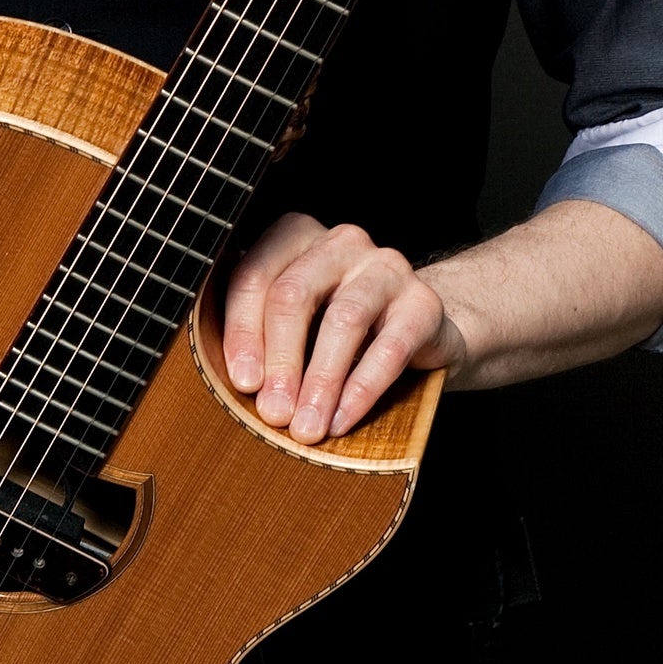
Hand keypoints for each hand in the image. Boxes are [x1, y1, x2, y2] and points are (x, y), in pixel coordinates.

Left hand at [219, 213, 463, 441]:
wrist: (418, 332)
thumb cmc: (336, 331)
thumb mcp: (293, 326)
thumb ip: (259, 341)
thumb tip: (239, 387)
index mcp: (297, 237)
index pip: (256, 276)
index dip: (243, 332)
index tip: (243, 383)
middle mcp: (341, 242)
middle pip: (295, 293)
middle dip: (280, 359)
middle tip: (273, 412)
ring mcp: (386, 268)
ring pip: (343, 319)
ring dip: (320, 380)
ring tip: (307, 426)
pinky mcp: (423, 303)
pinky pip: (390, 348)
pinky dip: (361, 389)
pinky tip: (342, 419)